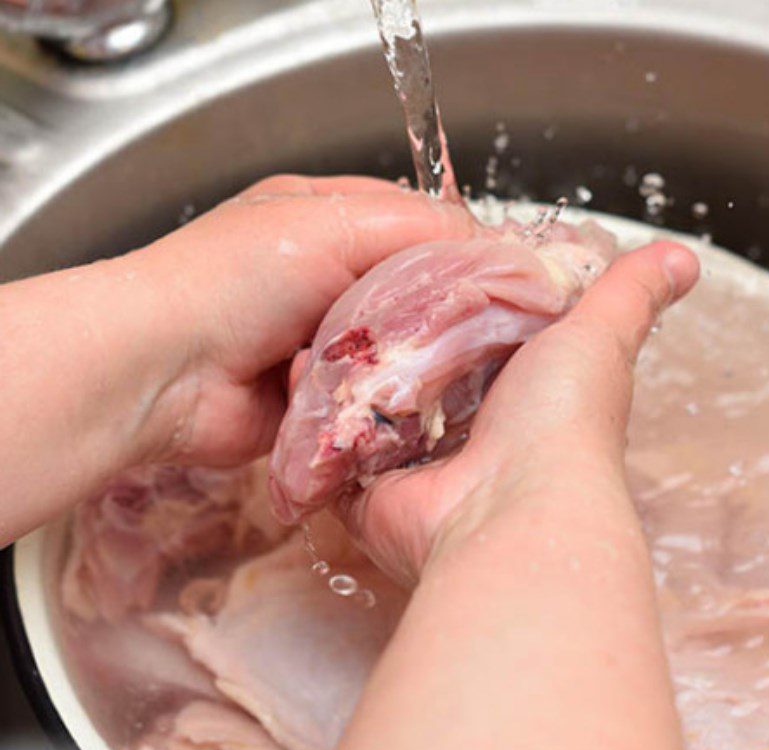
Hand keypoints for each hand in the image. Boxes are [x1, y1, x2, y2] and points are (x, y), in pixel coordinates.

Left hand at [128, 175, 474, 465]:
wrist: (165, 371)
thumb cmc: (237, 278)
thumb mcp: (335, 223)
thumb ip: (420, 227)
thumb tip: (489, 247)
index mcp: (328, 220)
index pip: (417, 226)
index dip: (456, 249)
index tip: (495, 278)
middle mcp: (328, 279)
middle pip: (412, 294)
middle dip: (431, 313)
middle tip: (461, 331)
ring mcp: (322, 343)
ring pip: (397, 352)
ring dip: (400, 362)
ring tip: (409, 366)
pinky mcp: (319, 400)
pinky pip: (371, 400)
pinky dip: (374, 402)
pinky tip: (376, 401)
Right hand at [337, 241, 700, 584]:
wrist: (512, 507)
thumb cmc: (559, 423)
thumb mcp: (594, 337)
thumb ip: (627, 293)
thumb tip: (682, 257)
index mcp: (510, 397)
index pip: (466, 343)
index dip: (442, 309)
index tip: (413, 268)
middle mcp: (461, 435)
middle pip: (411, 379)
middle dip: (383, 343)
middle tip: (351, 296)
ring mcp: (412, 468)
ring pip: (367, 415)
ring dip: (342, 377)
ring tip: (314, 328)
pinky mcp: (369, 495)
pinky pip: (332, 453)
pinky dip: (315, 420)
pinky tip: (297, 375)